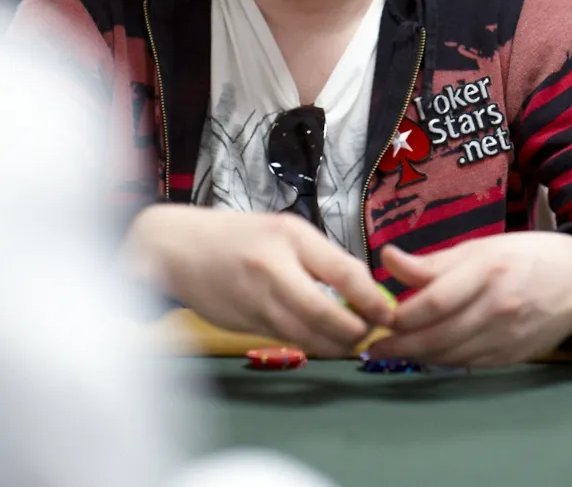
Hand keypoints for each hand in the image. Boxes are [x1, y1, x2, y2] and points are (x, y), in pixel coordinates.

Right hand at [127, 205, 392, 356]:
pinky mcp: (245, 321)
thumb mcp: (283, 231)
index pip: (345, 272)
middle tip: (369, 334)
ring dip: (335, 344)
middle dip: (354, 331)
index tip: (388, 311)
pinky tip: (320, 341)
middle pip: (327, 313)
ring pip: (307, 334)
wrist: (178, 246)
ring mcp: (257, 297)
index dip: (372, 299)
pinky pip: (287, 338)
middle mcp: (275, 267)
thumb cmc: (239, 235)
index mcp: (291, 236)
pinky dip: (308, 343)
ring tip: (350, 342)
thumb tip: (364, 287)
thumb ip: (320, 258)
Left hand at [369, 232, 571, 367]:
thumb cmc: (527, 255)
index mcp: (487, 270)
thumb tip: (387, 259)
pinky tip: (425, 354)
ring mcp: (507, 337)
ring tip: (391, 350)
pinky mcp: (513, 357)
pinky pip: (469, 364)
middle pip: (439, 335)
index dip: (402, 315)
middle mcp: (497, 307)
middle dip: (401, 344)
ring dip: (417, 355)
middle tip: (371, 345)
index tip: (377, 317)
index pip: (435, 301)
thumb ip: (434, 261)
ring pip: (451, 355)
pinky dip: (443, 361)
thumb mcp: (481, 246)